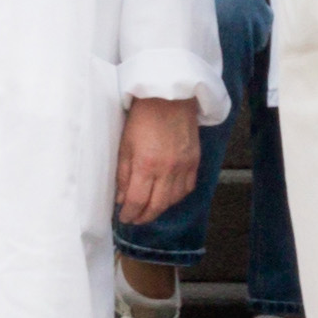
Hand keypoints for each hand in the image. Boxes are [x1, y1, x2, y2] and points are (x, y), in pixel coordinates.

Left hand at [114, 96, 204, 224]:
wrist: (169, 97)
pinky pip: (188, 187)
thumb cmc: (142, 118)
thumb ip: (123, 174)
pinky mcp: (195, 161)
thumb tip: (122, 198)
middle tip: (135, 219)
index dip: (130, 213)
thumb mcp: (125, 145)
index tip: (124, 218)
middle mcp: (168, 169)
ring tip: (150, 209)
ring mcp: (185, 166)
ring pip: (174, 199)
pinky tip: (168, 196)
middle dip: (145, 216)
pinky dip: (177, 196)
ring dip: (161, 208)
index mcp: (146, 164)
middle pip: (157, 205)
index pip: (138, 200)